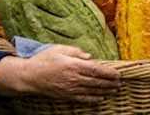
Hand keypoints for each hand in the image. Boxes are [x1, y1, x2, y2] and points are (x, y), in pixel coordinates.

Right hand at [0, 45, 120, 102]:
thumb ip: (76, 52)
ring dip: (105, 91)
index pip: (96, 70)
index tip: (118, 74)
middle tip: (120, 83)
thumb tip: (90, 57)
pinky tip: (100, 98)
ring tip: (114, 90)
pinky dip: (93, 99)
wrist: (29, 76)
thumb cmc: (44, 60)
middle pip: (97, 82)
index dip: (109, 73)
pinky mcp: (66, 96)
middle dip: (110, 83)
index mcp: (74, 65)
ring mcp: (70, 89)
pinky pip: (83, 99)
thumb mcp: (60, 49)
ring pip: (92, 91)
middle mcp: (74, 78)